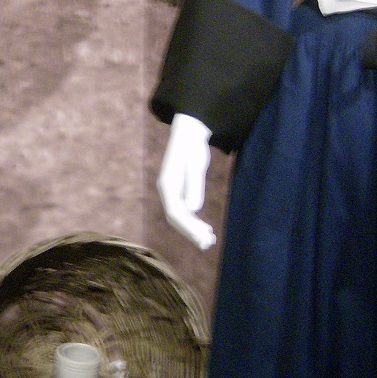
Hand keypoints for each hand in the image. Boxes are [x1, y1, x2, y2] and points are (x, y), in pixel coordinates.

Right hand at [157, 113, 215, 249]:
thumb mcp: (196, 164)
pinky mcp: (179, 192)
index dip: (188, 227)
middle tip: (207, 243)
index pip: (175, 213)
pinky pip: (184, 212)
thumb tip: (192, 209)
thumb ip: (194, 185)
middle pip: (175, 218)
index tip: (202, 236)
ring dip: (193, 230)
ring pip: (179, 218)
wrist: (189, 133)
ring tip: (209, 240)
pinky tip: (206, 230)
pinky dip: (194, 223)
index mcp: (167, 185)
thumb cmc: (192, 146)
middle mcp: (167, 191)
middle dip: (190, 232)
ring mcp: (172, 192)